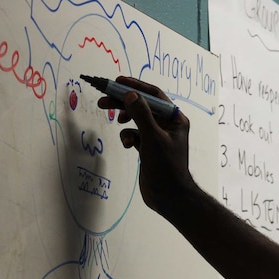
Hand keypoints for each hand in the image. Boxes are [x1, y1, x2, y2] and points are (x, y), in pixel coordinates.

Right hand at [96, 77, 196, 215]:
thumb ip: (141, 115)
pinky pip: (134, 135)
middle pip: (142, 106)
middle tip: (103, 99)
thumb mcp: (153, 138)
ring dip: (125, 119)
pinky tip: (128, 145)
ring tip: (115, 119)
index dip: (135, 86)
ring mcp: (157, 137)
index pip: (154, 95)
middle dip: (123, 102)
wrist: (169, 197)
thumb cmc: (166, 167)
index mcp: (175, 119)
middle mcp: (167, 125)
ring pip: (136, 120)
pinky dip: (128, 137)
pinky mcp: (148, 148)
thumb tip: (130, 95)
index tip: (117, 81)